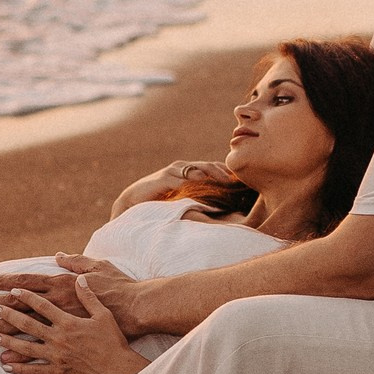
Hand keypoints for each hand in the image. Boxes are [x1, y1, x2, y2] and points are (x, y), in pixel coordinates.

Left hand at [0, 274, 146, 373]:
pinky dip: (19, 368)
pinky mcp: (59, 371)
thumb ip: (88, 295)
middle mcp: (59, 336)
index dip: (25, 295)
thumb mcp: (104, 313)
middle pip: (28, 322)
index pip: (42, 304)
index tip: (9, 289)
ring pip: (26, 346)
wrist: (120, 370)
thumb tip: (78, 279)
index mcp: (69, 319)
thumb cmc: (114, 340)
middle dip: (7, 315)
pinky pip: (35, 370)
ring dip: (7, 340)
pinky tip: (6, 365)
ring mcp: (57, 355)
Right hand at [110, 158, 244, 210]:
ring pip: (196, 169)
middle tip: (236, 180)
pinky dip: (193, 181)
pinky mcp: (163, 179)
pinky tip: (203, 184)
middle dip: (222, 172)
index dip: (226, 172)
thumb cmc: (159, 201)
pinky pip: (181, 178)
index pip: (212, 168)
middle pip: (207, 166)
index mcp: (188, 171)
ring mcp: (172, 172)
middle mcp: (182, 168)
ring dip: (212, 173)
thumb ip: (197, 196)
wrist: (133, 200)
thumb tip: (219, 207)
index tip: (240, 181)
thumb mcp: (181, 197)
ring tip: (225, 180)